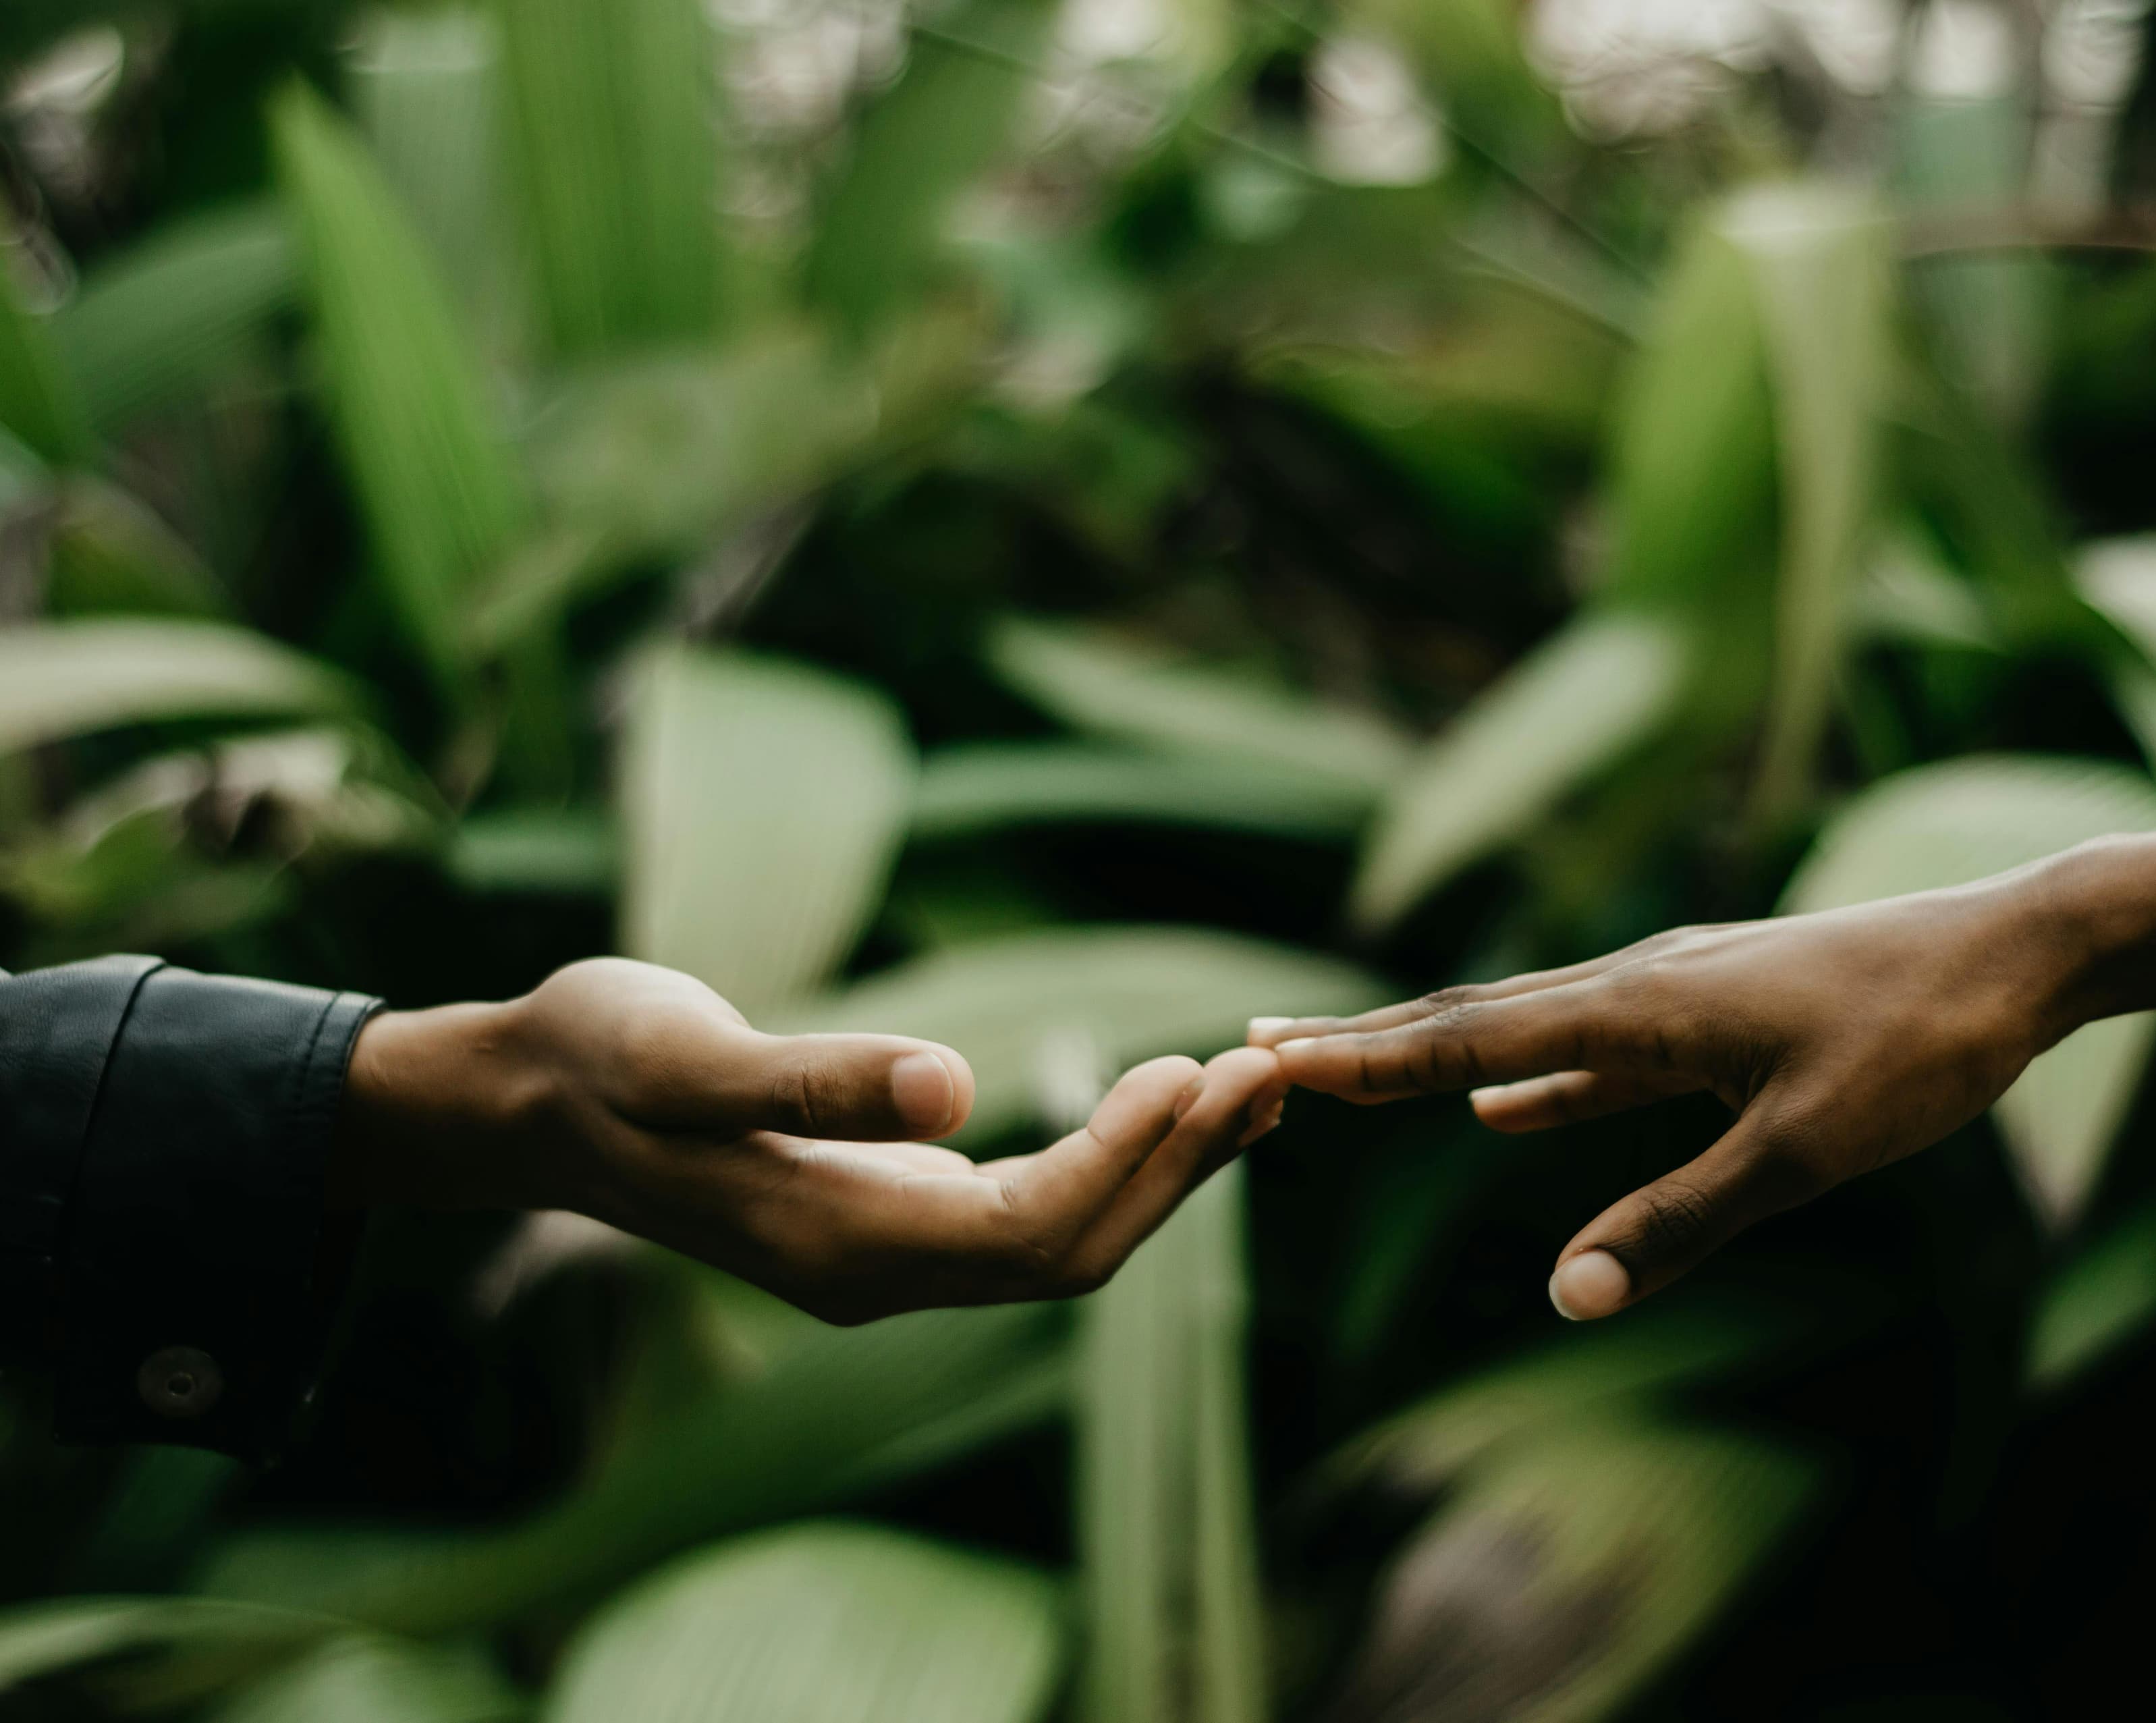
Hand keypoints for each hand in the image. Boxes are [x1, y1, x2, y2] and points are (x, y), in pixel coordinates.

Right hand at [334, 958, 1285, 1322]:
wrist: (530, 1099)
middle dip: (1178, 1171)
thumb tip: (954, 1087)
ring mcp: (885, 1250)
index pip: (1029, 1235)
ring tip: (1251, 1082)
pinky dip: (1108, 1155)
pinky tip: (1164, 1099)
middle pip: (1071, 1252)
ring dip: (1161, 1166)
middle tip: (1274, 1072)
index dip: (1126, 1164)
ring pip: (1060, 1237)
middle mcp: (876, 1271)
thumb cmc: (602, 1061)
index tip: (1199, 1073)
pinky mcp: (887, 1210)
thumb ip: (818, 1078)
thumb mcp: (689, 1056)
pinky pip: (1029, 1209)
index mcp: (838, 1246)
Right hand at [1249, 879, 2075, 1320]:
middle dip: (1368, 1043)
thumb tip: (1570, 1298)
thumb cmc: (1920, 1045)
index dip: (1366, 1058)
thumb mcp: (1804, 1151)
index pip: (1470, 1037)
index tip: (1268, 1059)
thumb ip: (1682, 1222)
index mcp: (1641, 1007)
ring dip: (1437, 1055)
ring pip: (1527, 1028)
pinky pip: (1596, 1049)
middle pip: (1474, 1018)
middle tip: (1263, 1050)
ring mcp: (1677, 992)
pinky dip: (1534, 1077)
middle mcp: (1640, 982)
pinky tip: (1502, 1110)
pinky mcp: (1718, 1011)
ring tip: (1354, 1070)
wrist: (2018, 952)